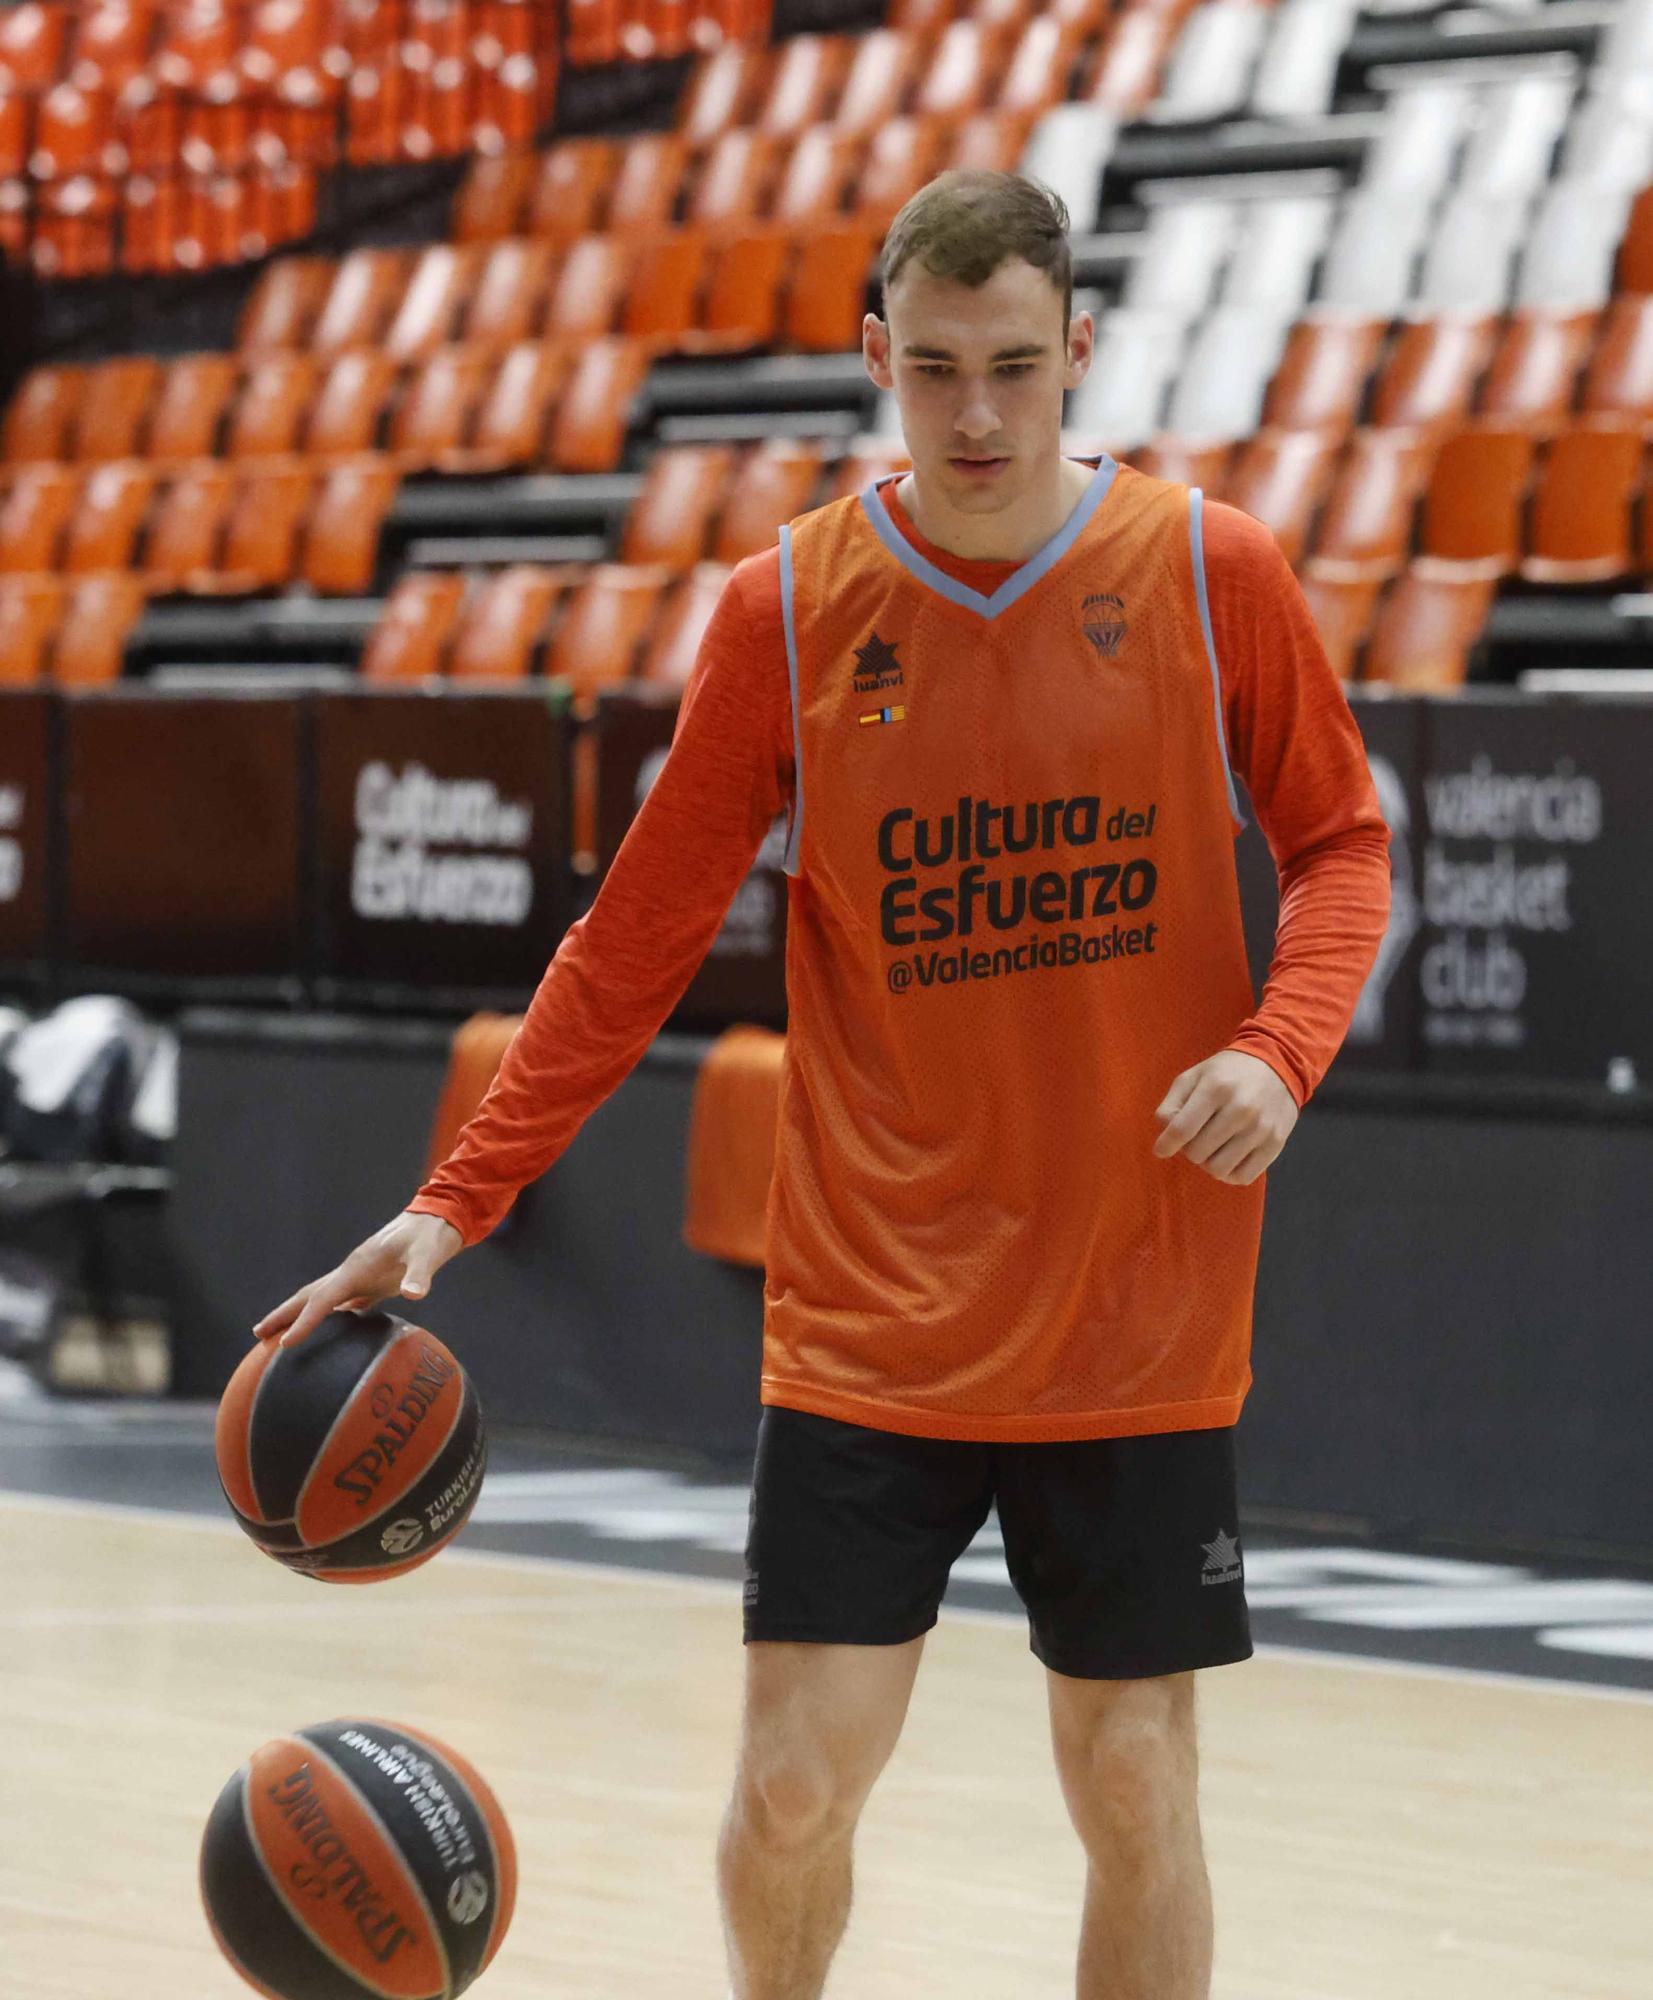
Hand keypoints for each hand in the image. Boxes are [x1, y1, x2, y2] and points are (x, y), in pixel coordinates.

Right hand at [253, 1211, 464, 1349]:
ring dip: (301, 1315)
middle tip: (258, 1336)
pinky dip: (330, 1317)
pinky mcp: (374, 1282)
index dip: (304, 1321)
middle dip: (284, 1315)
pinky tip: (327, 1333)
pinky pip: (345, 1304)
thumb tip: (414, 1295)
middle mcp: (352, 1272)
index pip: (323, 1299)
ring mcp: (361, 1276)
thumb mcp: (428, 1255)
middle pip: (310, 1296)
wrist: (439, 1218)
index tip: (285, 1344)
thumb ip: (419, 1275)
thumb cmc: (431, 1236)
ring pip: (323, 1299)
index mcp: (358, 1268)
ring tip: (280, 1337)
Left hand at [1152, 1050, 1297, 1186]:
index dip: (1165, 1145)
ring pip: (1218, 1169)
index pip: (1182, 1130)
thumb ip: (1172, 1104)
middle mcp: (1240, 1109)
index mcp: (1216, 1088)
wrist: (1277, 1065)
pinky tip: (1229, 1157)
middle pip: (1198, 1153)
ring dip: (1209, 1163)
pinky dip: (1230, 1173)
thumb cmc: (1226, 1073)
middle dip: (1189, 1149)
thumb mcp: (1193, 1076)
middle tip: (1197, 1137)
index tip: (1161, 1150)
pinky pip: (1243, 1177)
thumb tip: (1166, 1136)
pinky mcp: (1275, 1144)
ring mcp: (1261, 1129)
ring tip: (1213, 1147)